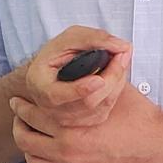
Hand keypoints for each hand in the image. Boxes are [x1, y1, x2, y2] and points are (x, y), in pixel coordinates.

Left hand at [10, 74, 162, 162]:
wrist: (159, 147)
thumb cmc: (138, 116)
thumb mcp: (113, 89)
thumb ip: (92, 75)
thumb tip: (81, 55)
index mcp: (71, 124)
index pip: (32, 113)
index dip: (23, 104)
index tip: (20, 99)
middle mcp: (67, 148)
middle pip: (24, 136)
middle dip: (19, 122)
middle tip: (19, 114)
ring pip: (31, 157)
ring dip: (27, 143)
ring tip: (29, 132)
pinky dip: (40, 159)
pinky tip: (46, 148)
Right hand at [17, 26, 133, 128]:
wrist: (50, 73)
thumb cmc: (55, 55)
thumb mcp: (68, 39)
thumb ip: (92, 39)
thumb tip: (122, 47)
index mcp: (40, 86)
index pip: (57, 95)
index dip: (79, 89)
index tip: (98, 79)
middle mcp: (51, 109)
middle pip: (88, 101)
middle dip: (111, 76)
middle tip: (122, 53)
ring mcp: (67, 119)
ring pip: (101, 107)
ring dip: (117, 81)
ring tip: (120, 59)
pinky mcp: (84, 123)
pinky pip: (106, 110)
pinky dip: (116, 90)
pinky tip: (116, 75)